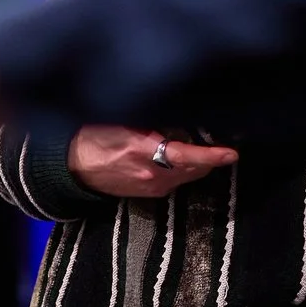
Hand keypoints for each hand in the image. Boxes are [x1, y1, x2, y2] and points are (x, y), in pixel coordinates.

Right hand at [68, 126, 239, 198]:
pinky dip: (186, 169)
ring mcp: (153, 187)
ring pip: (189, 176)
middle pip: (194, 168)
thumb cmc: (93, 136)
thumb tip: (178, 112)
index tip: (230, 153)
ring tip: (203, 145)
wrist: (74, 167)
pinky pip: (178, 181)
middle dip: (210, 156)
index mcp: (142, 151)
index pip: (185, 156)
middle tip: (220, 139)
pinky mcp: (151, 194)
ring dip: (199, 162)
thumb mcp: (120, 119)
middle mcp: (152, 174)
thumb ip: (149, 118)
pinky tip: (182, 156)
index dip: (210, 155)